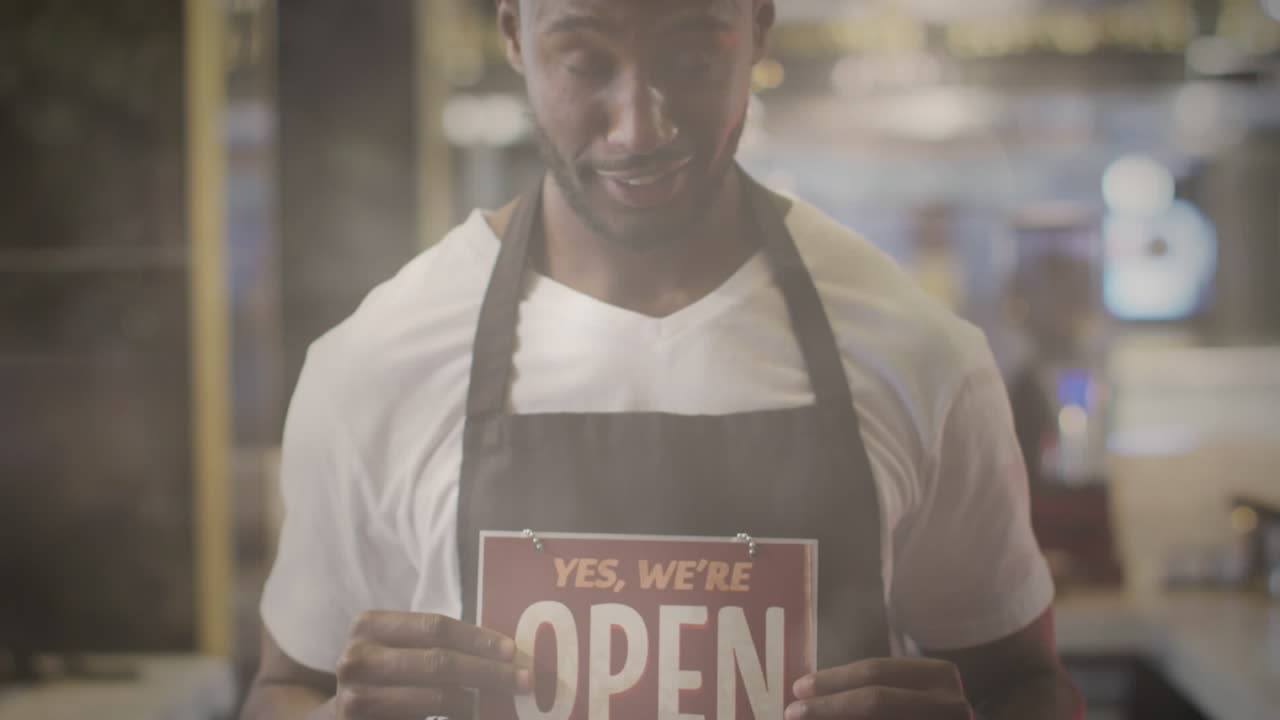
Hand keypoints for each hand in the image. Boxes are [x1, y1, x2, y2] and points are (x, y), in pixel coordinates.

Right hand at [332, 610, 530, 718]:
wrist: (339, 715)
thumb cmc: (385, 677)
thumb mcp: (401, 651)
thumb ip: (438, 646)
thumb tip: (505, 653)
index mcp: (369, 625)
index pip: (435, 627)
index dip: (478, 638)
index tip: (512, 651)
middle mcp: (356, 658)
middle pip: (439, 662)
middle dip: (488, 672)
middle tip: (524, 681)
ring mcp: (354, 698)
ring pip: (434, 697)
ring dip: (475, 702)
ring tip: (501, 703)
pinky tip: (473, 717)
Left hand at [786, 658, 972, 719]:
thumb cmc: (921, 708)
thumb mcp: (905, 693)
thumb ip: (869, 689)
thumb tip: (810, 693)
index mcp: (939, 674)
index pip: (875, 671)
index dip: (832, 680)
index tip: (798, 687)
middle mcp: (950, 702)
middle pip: (875, 700)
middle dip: (828, 706)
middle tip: (793, 711)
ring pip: (878, 718)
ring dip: (835, 719)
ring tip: (805, 719)